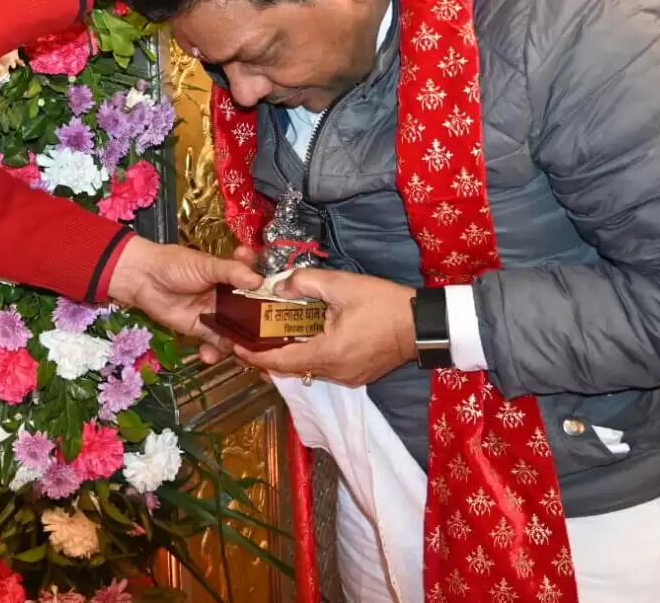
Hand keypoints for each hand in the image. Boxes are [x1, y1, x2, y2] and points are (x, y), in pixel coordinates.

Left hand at [106, 236, 261, 354]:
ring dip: (242, 345)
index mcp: (234, 278)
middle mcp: (230, 298)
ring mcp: (217, 316)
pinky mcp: (202, 331)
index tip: (282, 304)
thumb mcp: (206, 265)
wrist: (144, 278)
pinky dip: (215, 353)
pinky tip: (209, 354)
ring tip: (243, 352)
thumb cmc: (175, 264)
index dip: (271, 297)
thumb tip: (257, 280)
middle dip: (261, 329)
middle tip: (267, 338)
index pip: (259, 287)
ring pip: (238, 334)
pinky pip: (216, 345)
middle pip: (253, 316)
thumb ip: (231, 272)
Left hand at [233, 269, 416, 387]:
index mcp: (327, 353)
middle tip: (249, 339)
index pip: (281, 361)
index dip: (255, 356)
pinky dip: (310, 355)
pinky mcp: (358, 375)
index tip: (236, 347)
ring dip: (290, 355)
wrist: (423, 324)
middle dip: (268, 355)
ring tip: (273, 335)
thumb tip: (278, 286)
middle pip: (292, 368)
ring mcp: (348, 378)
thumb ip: (305, 283)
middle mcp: (335, 373)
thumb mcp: (342, 285)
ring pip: (308, 369)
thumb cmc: (383, 303)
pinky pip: (325, 368)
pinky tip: (305, 337)